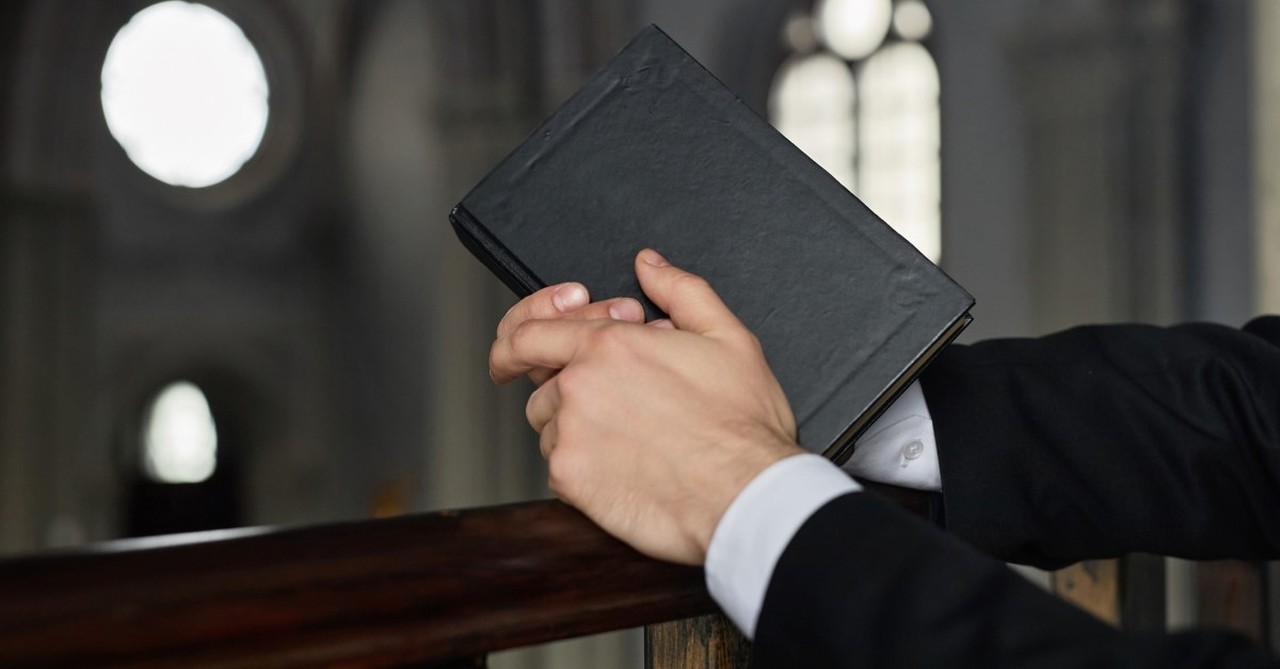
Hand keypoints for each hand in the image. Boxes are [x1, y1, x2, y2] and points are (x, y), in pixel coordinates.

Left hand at [489, 249, 803, 563]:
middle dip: (574, 391)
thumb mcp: (727, 336)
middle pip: (543, 385)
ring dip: (578, 429)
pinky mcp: (571, 480)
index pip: (527, 334)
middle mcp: (579, 385)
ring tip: (631, 436)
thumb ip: (680, 290)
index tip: (513, 355)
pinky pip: (557, 467)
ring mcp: (570, 434)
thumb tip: (648, 265)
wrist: (747, 495)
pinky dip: (584, 466)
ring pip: (549, 428)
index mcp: (609, 344)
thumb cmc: (742, 424)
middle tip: (615, 402)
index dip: (517, 342)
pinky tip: (627, 466)